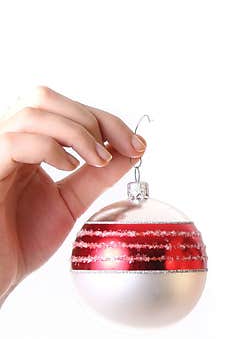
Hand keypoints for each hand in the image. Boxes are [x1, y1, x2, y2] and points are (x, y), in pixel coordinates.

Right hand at [0, 86, 145, 301]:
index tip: (137, 144)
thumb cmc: (20, 240)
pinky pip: (14, 141)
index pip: (63, 109)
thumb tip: (130, 151)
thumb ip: (96, 175)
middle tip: (119, 149)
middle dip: (93, 118)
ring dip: (78, 132)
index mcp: (25, 145)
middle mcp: (6, 141)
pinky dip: (51, 147)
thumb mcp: (70, 202)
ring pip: (33, 112)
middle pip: (45, 97)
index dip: (104, 119)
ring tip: (97, 160)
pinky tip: (69, 167)